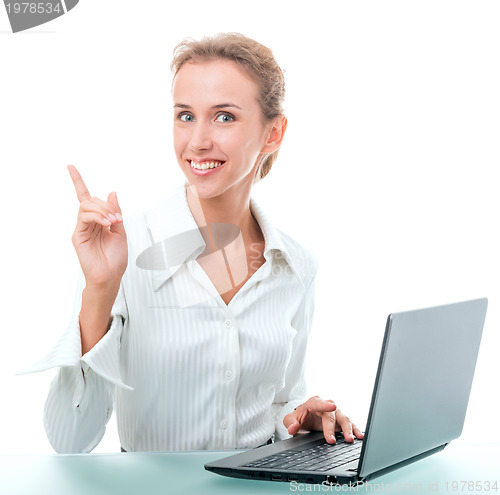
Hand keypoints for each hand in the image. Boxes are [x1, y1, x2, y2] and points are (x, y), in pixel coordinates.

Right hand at [68, 165, 127, 287]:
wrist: (111, 276)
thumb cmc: (116, 259)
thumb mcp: (120, 231)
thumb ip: (116, 212)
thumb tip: (112, 192)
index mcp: (98, 221)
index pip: (87, 198)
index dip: (78, 182)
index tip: (69, 166)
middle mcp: (89, 223)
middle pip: (91, 201)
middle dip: (106, 205)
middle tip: (118, 218)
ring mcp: (82, 229)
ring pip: (86, 206)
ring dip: (102, 210)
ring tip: (114, 221)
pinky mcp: (78, 235)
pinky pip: (84, 217)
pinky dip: (97, 216)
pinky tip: (106, 223)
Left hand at [283, 396, 363, 444]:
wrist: (306, 417)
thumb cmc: (300, 416)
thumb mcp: (291, 419)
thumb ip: (290, 423)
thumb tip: (292, 429)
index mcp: (314, 402)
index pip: (320, 403)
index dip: (326, 405)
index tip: (333, 407)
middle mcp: (327, 406)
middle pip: (332, 414)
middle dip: (333, 427)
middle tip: (332, 441)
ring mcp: (336, 413)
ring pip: (344, 418)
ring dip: (348, 429)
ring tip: (350, 439)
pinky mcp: (341, 420)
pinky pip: (350, 424)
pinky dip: (355, 430)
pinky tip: (359, 436)